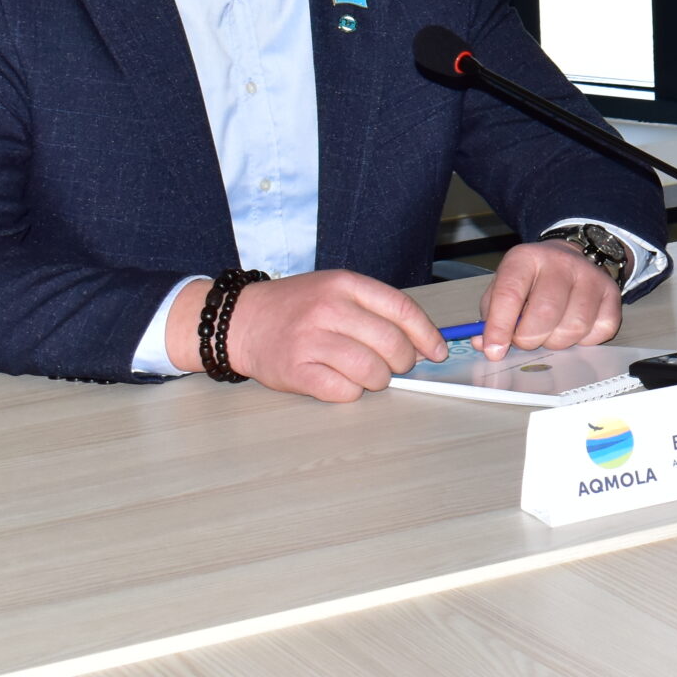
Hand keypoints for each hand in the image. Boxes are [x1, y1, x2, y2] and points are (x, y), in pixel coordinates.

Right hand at [166, 269, 444, 401]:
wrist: (240, 321)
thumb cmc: (295, 308)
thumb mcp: (335, 290)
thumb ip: (375, 309)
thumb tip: (420, 343)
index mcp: (345, 285)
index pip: (402, 311)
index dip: (426, 336)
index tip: (437, 352)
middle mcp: (329, 310)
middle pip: (392, 344)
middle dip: (403, 362)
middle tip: (396, 366)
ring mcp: (311, 340)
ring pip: (372, 371)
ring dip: (378, 379)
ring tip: (367, 375)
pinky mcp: (296, 371)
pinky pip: (344, 391)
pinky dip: (351, 392)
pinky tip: (343, 382)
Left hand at [478, 240, 623, 359]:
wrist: (568, 258)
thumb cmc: (531, 280)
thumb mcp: (504, 288)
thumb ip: (491, 316)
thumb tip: (486, 345)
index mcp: (526, 258)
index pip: (509, 293)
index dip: (500, 327)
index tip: (495, 350)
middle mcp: (561, 262)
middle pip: (546, 313)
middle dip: (530, 338)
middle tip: (525, 340)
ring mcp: (591, 276)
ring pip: (574, 326)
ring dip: (557, 341)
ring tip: (549, 332)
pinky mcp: (612, 293)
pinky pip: (600, 331)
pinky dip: (584, 340)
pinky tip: (572, 328)